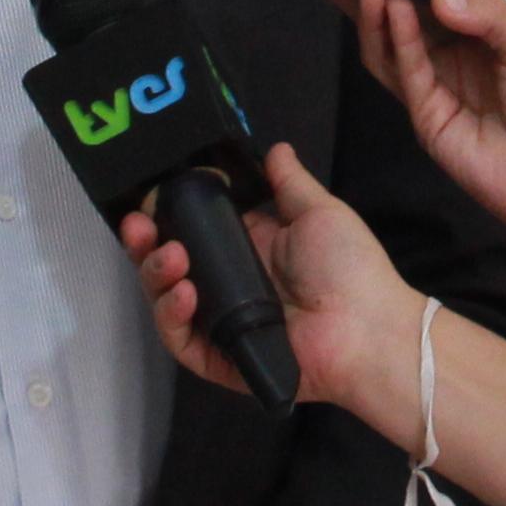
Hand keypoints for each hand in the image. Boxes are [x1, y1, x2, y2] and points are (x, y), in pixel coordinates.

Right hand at [121, 143, 425, 432]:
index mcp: (250, 249)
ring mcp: (221, 322)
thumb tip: (274, 148)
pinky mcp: (219, 357)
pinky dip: (171, 316)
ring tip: (172, 258)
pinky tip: (183, 293)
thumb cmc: (351, 269)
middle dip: (145, 244)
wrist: (368, 330)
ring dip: (156, 274)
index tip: (149, 196)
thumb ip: (289, 182)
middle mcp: (230, 284)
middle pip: (168, 264)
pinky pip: (180, 340)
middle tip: (137, 226)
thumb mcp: (319, 213)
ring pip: (165, 300)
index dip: (165, 214)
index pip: (192, 230)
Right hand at [307, 0, 505, 341]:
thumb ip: (489, 15)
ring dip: (374, 12)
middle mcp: (446, 57)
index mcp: (474, 35)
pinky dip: (396, 37)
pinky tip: (392, 11)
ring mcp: (430, 87)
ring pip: (387, 43)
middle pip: (392, 17)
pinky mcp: (422, 115)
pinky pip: (403, 71)